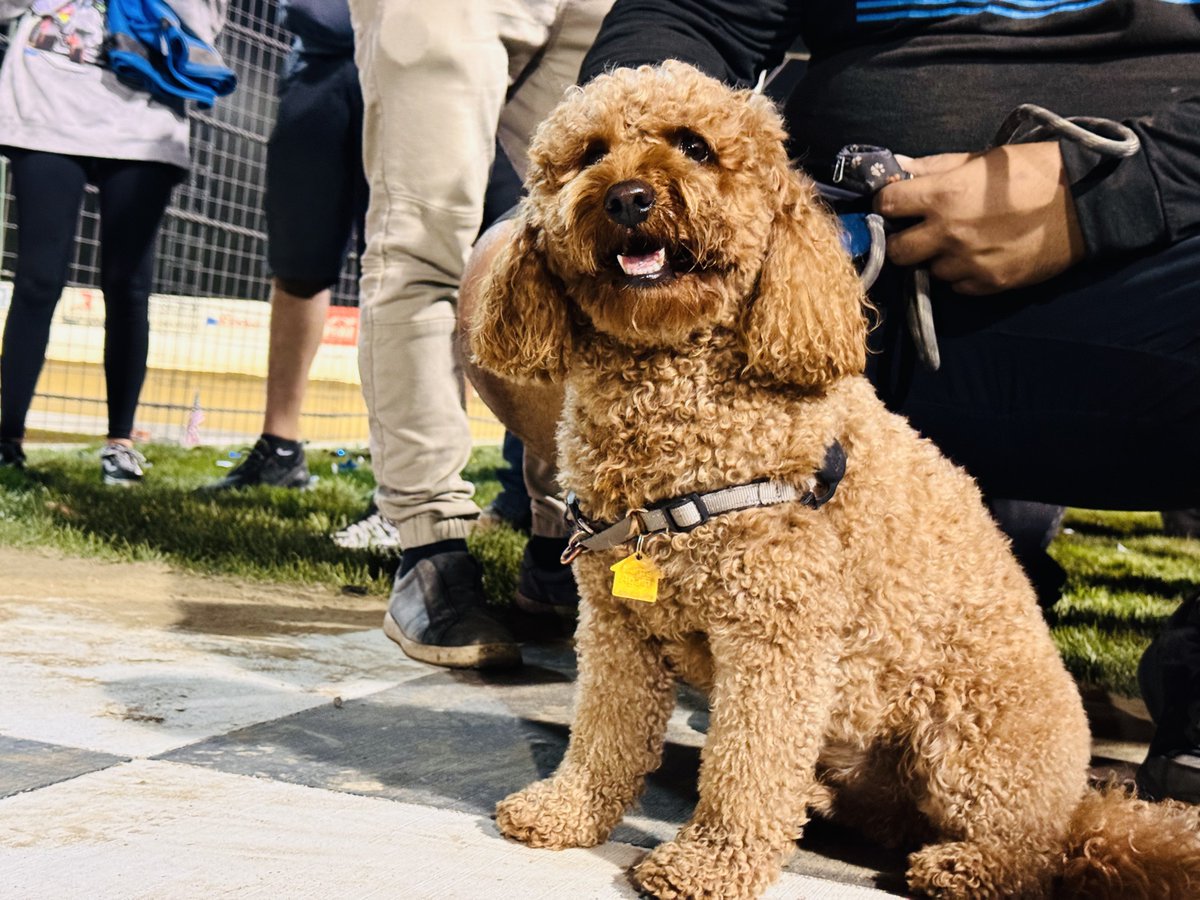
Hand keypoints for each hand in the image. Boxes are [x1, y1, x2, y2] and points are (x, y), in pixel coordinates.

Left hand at [874, 142, 1084, 294]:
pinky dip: (961, 273)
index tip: (897, 204)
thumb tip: (899, 169)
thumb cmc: (1036, 171)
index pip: (887, 206)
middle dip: (902, 240)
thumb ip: (935, 168)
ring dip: (936, 257)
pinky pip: (957, 285)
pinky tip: (980, 254)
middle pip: (896, 251)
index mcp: (943, 196)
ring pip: (928, 269)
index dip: (888, 204)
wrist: (1086, 203)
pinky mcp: (987, 284)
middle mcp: (949, 234)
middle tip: (919, 230)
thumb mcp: (983, 160)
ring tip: (961, 241)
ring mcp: (968, 263)